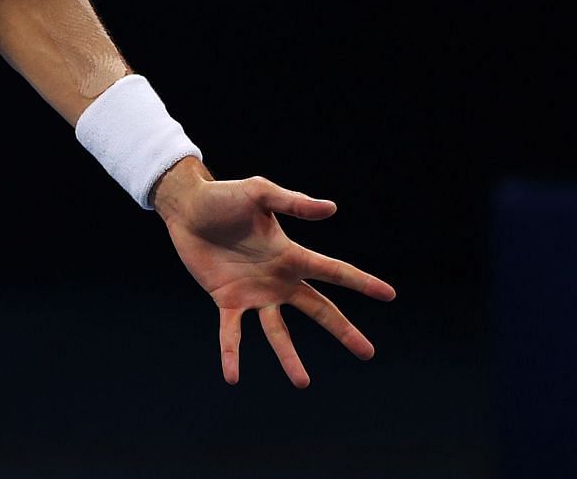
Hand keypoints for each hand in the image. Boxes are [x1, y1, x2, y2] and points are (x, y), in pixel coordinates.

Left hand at [155, 165, 395, 386]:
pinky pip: (232, 333)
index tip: (389, 294)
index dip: (361, 282)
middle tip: (368, 353)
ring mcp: (253, 293)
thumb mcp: (259, 193)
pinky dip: (232, 353)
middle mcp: (278, 279)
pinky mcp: (226, 300)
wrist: (187, 208)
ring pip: (277, 332)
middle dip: (343, 330)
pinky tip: (232, 376)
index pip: (333, 271)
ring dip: (289, 357)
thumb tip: (332, 208)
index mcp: (290, 255)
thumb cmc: (224, 196)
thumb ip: (293, 202)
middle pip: (318, 309)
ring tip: (302, 383)